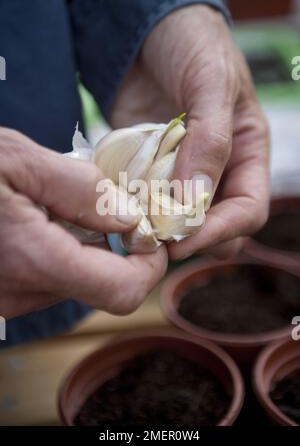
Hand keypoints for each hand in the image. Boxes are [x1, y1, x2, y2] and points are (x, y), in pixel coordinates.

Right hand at [0, 128, 166, 317]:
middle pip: (101, 284)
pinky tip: (39, 217)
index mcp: (33, 261)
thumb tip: (127, 218)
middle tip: (111, 204)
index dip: (149, 266)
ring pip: (72, 279)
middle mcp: (20, 294)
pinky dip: (57, 249)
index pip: (122, 292)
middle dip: (116, 247)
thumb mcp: (17, 160)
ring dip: (83, 245)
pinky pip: (45, 277)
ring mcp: (5, 299)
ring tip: (62, 204)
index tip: (150, 236)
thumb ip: (80, 191)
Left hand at [109, 5, 268, 258]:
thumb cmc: (192, 45)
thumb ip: (211, 139)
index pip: (247, 210)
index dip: (221, 231)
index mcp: (246, 154)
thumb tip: (197, 198)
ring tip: (131, 225)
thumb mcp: (211, 82)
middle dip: (189, 237)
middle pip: (215, 227)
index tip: (183, 238)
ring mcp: (179, 173)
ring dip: (157, 228)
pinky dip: (131, 209)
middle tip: (153, 239)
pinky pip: (142, 201)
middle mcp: (216, 171)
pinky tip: (114, 206)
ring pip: (177, 221)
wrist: (146, 30)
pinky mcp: (146, 170)